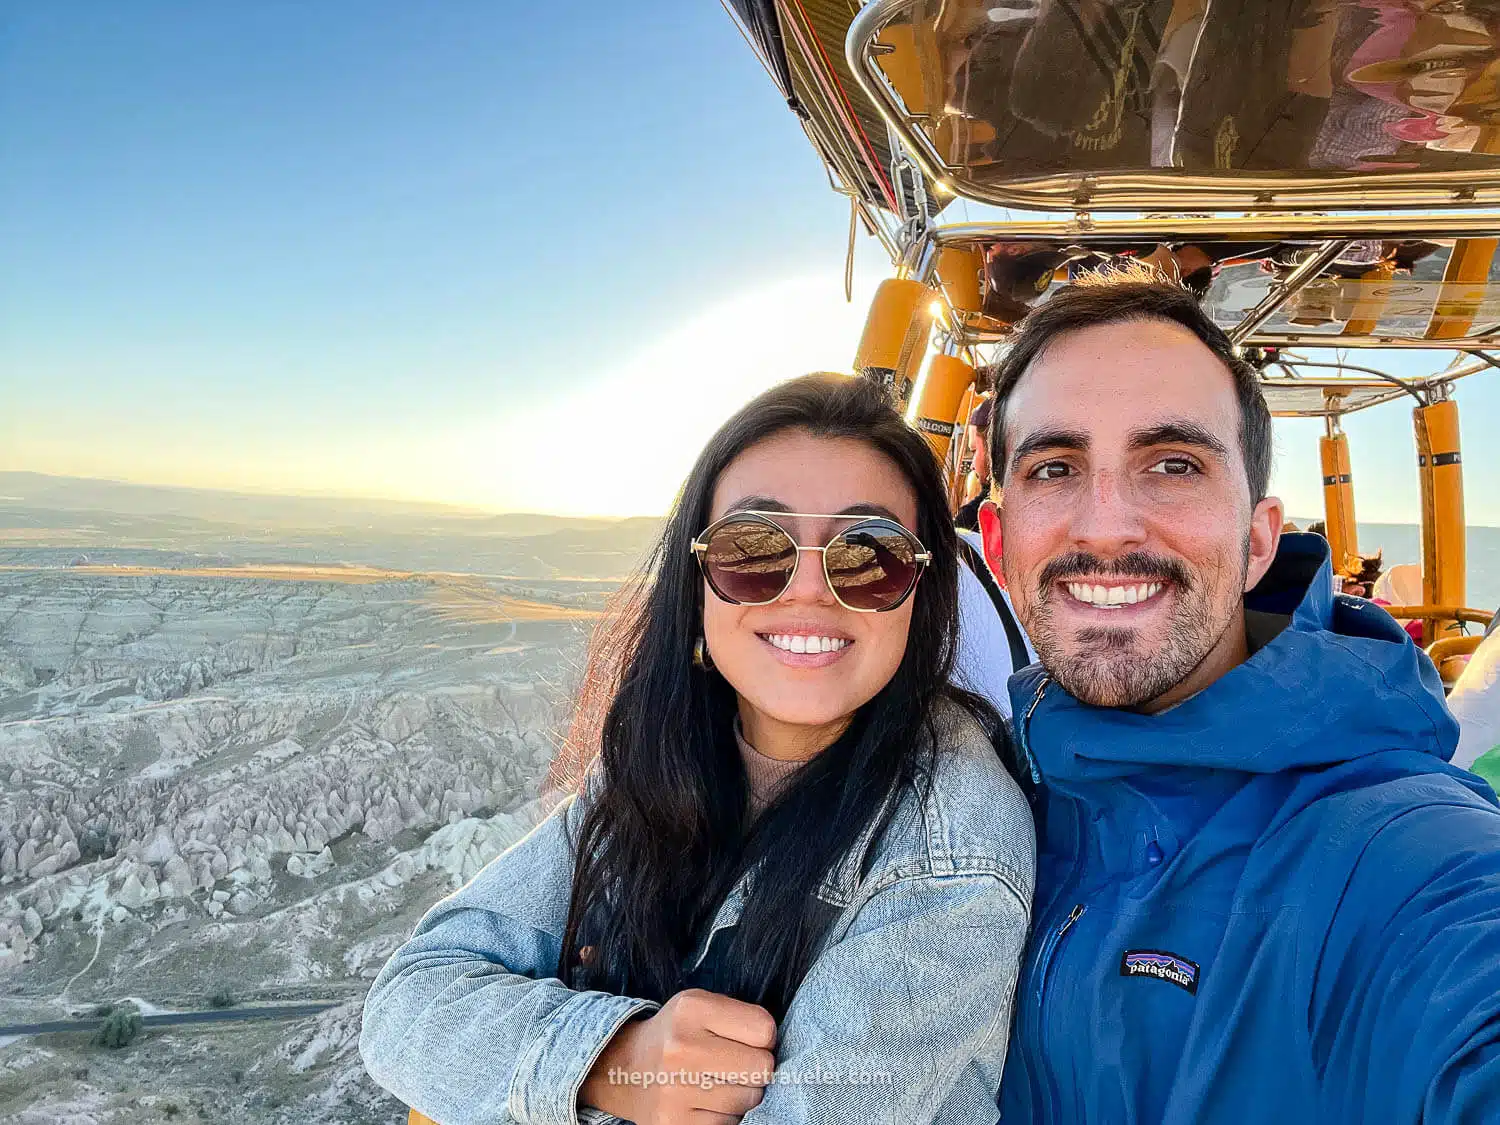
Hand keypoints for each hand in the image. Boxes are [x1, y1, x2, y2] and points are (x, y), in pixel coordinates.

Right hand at [579, 988, 776, 1123]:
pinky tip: (703, 1102)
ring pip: (749, 1100)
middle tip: (734, 1065)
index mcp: (692, 1009)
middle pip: (762, 1069)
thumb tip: (779, 1051)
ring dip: (741, 1094)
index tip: (746, 1040)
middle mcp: (681, 1049)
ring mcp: (675, 1091)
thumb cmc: (677, 1034)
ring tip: (716, 1082)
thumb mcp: (702, 1007)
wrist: (624, 1069)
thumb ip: (742, 1019)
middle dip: (755, 1069)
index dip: (763, 1038)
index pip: (765, 1030)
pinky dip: (723, 1116)